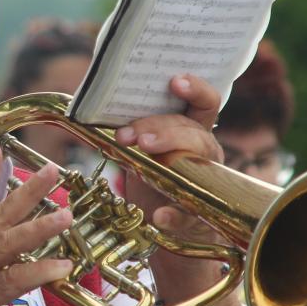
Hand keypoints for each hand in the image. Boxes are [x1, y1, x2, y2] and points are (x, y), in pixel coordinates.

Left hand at [114, 74, 223, 300]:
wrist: (161, 224)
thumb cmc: (151, 176)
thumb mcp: (141, 150)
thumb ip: (133, 128)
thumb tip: (100, 103)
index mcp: (192, 132)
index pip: (206, 103)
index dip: (196, 89)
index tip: (175, 81)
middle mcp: (203, 153)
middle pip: (191, 131)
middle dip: (161, 128)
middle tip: (133, 135)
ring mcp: (202, 183)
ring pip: (196, 160)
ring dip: (169, 151)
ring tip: (143, 149)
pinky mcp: (194, 216)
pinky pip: (187, 215)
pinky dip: (173, 215)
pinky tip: (159, 216)